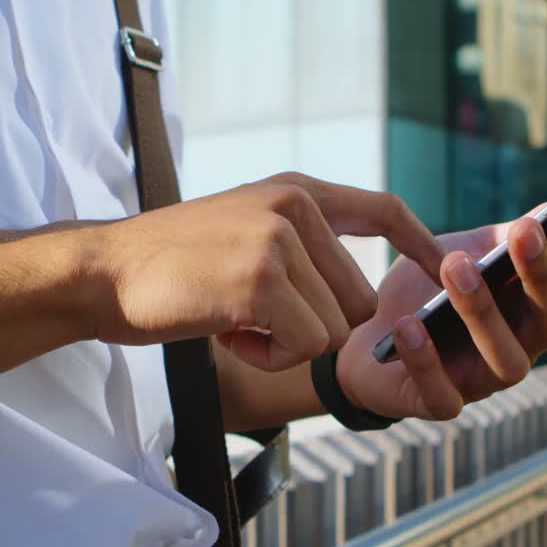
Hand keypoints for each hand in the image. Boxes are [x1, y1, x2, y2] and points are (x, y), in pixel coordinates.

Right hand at [91, 173, 444, 370]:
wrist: (105, 271)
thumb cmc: (171, 264)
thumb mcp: (244, 226)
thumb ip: (300, 240)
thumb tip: (358, 292)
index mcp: (296, 190)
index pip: (383, 209)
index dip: (419, 244)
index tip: (441, 270)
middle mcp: (296, 206)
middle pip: (359, 298)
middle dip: (313, 327)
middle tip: (252, 316)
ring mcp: (279, 241)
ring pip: (332, 329)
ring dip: (284, 344)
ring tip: (232, 318)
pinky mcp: (262, 281)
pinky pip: (303, 346)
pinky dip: (266, 356)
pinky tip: (226, 333)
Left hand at [335, 183, 546, 419]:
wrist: (360, 339)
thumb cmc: (420, 293)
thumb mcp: (458, 254)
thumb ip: (497, 240)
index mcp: (529, 306)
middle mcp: (519, 346)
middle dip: (543, 275)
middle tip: (525, 230)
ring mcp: (482, 381)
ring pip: (506, 361)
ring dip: (483, 313)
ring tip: (455, 268)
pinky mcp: (438, 404)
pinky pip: (442, 394)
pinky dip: (426, 360)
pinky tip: (408, 326)